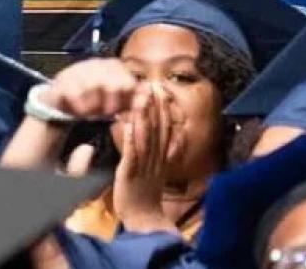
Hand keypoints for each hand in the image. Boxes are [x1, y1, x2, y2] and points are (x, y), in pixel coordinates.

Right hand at [41, 58, 141, 119]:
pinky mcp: (63, 80)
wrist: (63, 99)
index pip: (129, 83)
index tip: (122, 113)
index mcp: (114, 67)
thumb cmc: (95, 101)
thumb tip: (148, 98)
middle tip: (107, 114)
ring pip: (94, 87)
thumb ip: (134, 99)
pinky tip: (80, 112)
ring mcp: (79, 70)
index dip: (127, 102)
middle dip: (112, 105)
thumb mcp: (118, 101)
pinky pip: (75, 94)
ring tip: (93, 113)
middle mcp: (97, 64)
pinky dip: (80, 107)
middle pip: (114, 84)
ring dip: (95, 107)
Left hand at [113, 83, 175, 234]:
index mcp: (162, 157)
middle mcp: (155, 158)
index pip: (165, 129)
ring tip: (141, 96)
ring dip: (144, 117)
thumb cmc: (148, 194)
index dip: (164, 108)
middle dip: (155, 106)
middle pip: (157, 129)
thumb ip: (168, 151)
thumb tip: (177, 133)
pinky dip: (131, 138)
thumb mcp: (161, 169)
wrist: (145, 219)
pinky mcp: (130, 174)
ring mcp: (144, 166)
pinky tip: (128, 122)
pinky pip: (131, 154)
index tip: (161, 89)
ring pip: (145, 137)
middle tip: (152, 84)